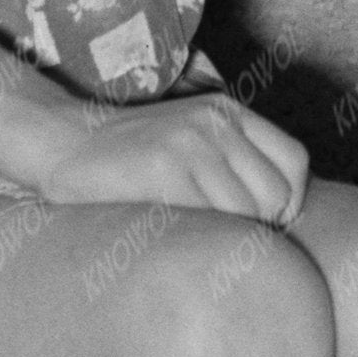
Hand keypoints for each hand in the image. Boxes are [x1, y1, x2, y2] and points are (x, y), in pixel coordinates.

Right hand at [30, 86, 309, 222]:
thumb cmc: (126, 159)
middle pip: (277, 194)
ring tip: (198, 245)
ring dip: (229, 240)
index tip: (263, 229)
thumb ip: (229, 162)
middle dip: (259, 229)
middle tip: (225, 245)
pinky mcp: (166, 166)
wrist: (62, 142)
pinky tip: (177, 242)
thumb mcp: (188, 141)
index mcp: (228, 111)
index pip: (295, 162)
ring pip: (248, 212)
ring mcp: (192, 141)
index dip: (289, 204)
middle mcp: (217, 120)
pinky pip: (212, 218)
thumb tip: (279, 218)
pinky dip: (202, 240)